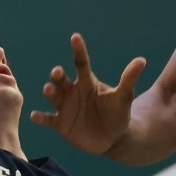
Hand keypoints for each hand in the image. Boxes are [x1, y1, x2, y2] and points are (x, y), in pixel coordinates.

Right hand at [31, 33, 144, 154]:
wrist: (113, 139)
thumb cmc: (118, 114)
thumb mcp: (124, 97)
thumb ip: (129, 79)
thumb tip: (142, 60)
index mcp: (87, 82)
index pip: (81, 62)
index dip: (78, 50)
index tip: (75, 37)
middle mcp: (73, 91)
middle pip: (62, 79)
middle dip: (57, 75)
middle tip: (58, 72)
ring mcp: (65, 107)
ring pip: (53, 96)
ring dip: (50, 91)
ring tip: (49, 89)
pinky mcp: (60, 123)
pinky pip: (48, 119)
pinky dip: (40, 117)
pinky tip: (34, 115)